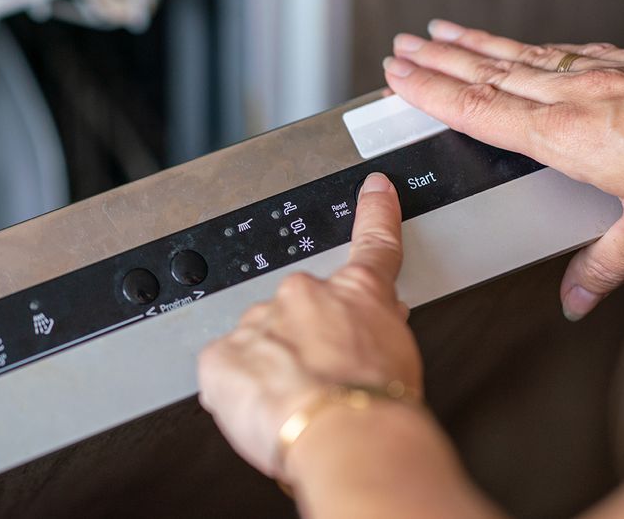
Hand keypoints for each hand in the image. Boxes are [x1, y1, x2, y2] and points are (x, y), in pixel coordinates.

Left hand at [197, 173, 421, 479]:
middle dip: (305, 342)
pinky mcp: (221, 355)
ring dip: (272, 371)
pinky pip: (226, 372)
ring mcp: (258, 322)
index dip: (374, 212)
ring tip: (297, 409)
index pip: (371, 243)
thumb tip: (373, 329)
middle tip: (323, 384)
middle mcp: (302, 295)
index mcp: (355, 292)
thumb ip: (379, 332)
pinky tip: (263, 412)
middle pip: (299, 311)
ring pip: (259, 344)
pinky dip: (240, 393)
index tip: (374, 189)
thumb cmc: (378, 406)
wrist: (345, 434)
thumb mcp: (402, 359)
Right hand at [384, 19, 623, 319]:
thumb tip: (576, 296)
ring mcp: (605, 74)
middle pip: (489, 72)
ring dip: (475, 43)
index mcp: (567, 137)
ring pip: (522, 55)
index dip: (432, 92)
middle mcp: (578, 97)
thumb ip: (604, 263)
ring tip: (442, 30)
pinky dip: (530, 46)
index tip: (398, 75)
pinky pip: (563, 51)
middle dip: (438, 58)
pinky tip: (526, 45)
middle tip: (402, 45)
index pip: (480, 109)